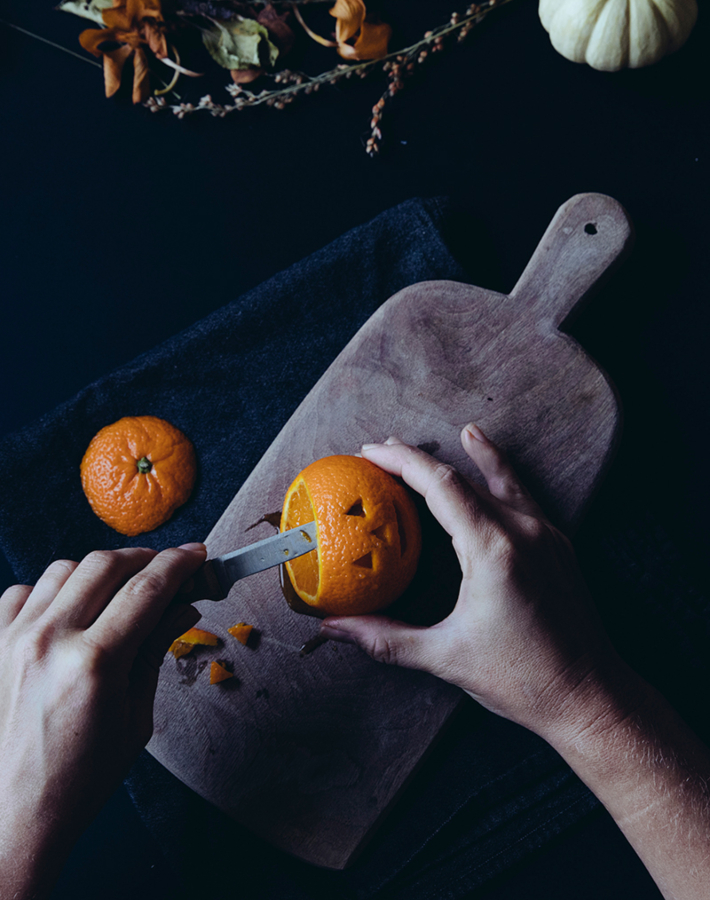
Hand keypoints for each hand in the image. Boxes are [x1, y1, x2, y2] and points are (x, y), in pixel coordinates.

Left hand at [0, 544, 204, 897]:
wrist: (12, 815)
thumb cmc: (78, 779)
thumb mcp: (135, 718)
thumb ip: (155, 651)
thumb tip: (184, 609)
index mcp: (94, 663)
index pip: (147, 589)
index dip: (179, 564)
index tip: (196, 556)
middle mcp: (49, 640)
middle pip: (104, 564)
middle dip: (142, 559)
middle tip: (164, 569)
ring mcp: (13, 639)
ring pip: (62, 570)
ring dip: (97, 572)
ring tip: (117, 592)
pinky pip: (22, 592)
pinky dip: (50, 592)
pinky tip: (68, 611)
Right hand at [321, 425, 632, 739]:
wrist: (590, 696)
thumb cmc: (523, 679)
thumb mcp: (445, 656)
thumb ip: (384, 639)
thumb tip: (333, 629)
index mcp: (494, 550)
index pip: (441, 486)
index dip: (402, 462)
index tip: (371, 452)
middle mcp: (524, 531)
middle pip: (465, 477)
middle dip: (421, 460)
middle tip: (385, 450)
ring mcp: (546, 535)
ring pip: (505, 479)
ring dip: (475, 456)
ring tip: (462, 433)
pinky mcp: (559, 546)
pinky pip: (525, 497)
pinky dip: (505, 477)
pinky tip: (498, 473)